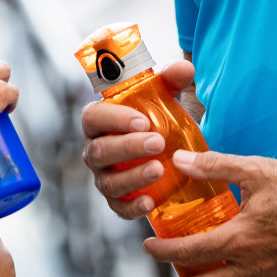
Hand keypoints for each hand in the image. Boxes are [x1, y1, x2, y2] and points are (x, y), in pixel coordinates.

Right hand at [80, 58, 195, 218]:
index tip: (142, 120)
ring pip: (108, 181)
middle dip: (128, 147)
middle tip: (158, 142)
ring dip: (132, 177)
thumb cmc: (160, 120)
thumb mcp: (167, 98)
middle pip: (99, 151)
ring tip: (159, 170)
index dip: (113, 119)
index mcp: (100, 121)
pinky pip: (118, 207)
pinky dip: (131, 208)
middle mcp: (96, 150)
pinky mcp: (118, 200)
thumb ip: (172, 80)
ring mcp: (104, 177)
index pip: (93, 117)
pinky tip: (150, 202)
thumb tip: (183, 69)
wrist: (172, 151)